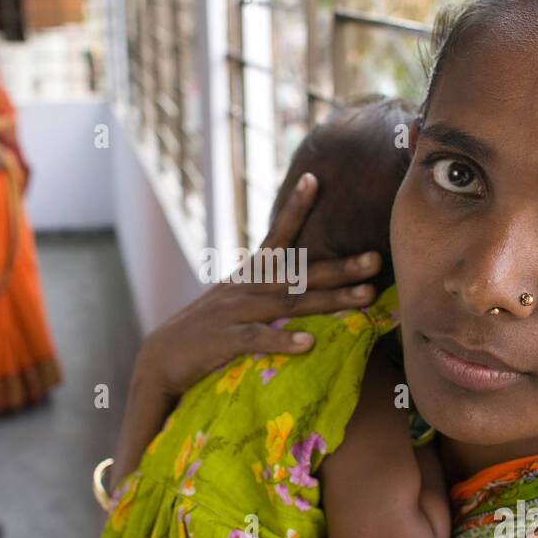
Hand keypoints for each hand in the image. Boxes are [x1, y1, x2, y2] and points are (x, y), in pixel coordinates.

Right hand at [136, 172, 383, 397]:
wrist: (161, 358)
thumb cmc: (207, 332)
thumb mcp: (235, 301)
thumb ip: (266, 289)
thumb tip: (302, 281)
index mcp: (248, 275)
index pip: (275, 235)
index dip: (294, 208)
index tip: (314, 178)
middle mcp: (244, 287)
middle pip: (299, 273)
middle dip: (341, 266)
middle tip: (376, 258)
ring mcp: (234, 312)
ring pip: (289, 301)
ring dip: (329, 299)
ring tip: (364, 296)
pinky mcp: (224, 341)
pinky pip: (258, 339)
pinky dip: (283, 340)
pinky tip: (309, 343)